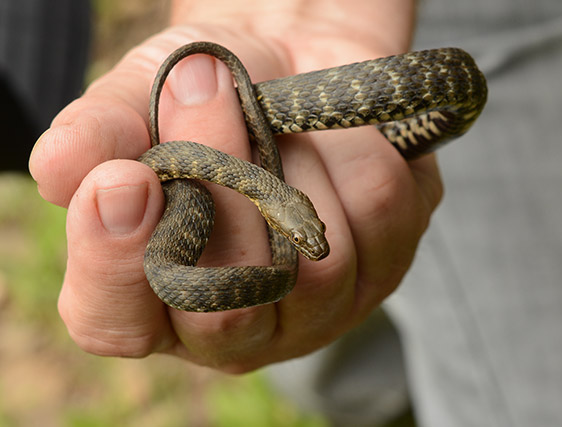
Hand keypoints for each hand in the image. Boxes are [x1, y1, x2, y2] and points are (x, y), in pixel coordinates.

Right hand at [28, 0, 440, 371]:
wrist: (290, 63)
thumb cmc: (206, 94)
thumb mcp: (142, 99)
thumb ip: (100, 135)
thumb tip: (59, 170)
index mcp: (156, 299)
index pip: (116, 323)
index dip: (114, 262)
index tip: (122, 179)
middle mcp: (238, 325)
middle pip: (230, 305)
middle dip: (220, 184)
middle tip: (206, 89)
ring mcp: (317, 309)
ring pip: (317, 269)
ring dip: (290, 163)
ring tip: (276, 114)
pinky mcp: (381, 270)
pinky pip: (379, 217)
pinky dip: (354, 154)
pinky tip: (333, 139)